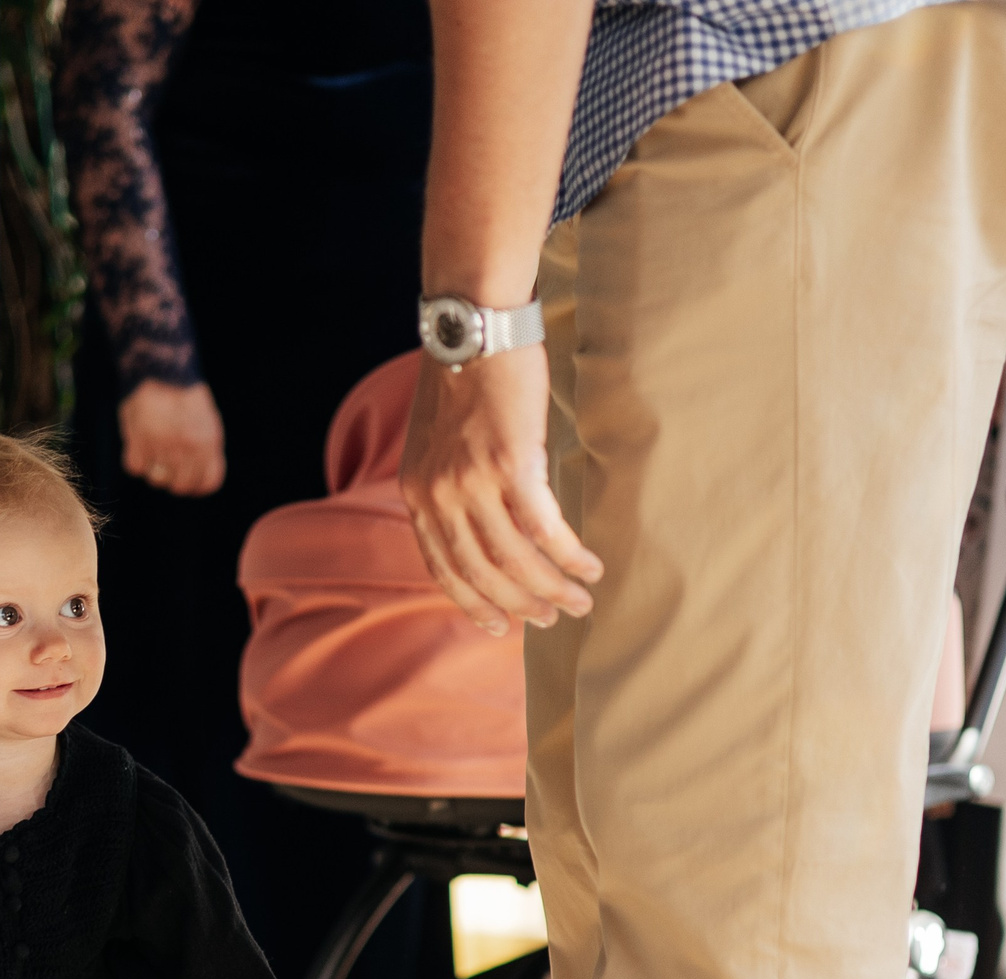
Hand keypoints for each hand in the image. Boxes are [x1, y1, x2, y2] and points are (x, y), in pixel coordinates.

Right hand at [119, 379, 226, 496]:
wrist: (160, 367)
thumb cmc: (184, 393)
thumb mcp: (207, 420)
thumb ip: (206, 451)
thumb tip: (200, 478)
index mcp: (209, 442)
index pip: (208, 483)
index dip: (198, 486)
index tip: (189, 481)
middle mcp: (187, 447)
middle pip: (180, 486)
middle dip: (174, 480)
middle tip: (167, 466)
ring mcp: (162, 445)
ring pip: (156, 479)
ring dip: (154, 469)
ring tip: (153, 450)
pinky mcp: (138, 439)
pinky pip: (135, 467)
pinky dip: (135, 459)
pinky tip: (138, 444)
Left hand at [399, 346, 601, 635]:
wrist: (474, 325)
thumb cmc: (466, 376)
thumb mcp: (440, 440)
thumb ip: (451, 483)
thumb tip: (483, 519)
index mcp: (415, 492)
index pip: (442, 566)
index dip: (471, 602)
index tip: (496, 626)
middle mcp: (437, 495)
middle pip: (481, 573)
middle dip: (519, 605)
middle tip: (551, 619)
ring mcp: (472, 483)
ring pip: (515, 559)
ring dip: (552, 589)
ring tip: (580, 600)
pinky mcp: (511, 466)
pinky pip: (544, 530)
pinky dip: (569, 556)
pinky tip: (590, 566)